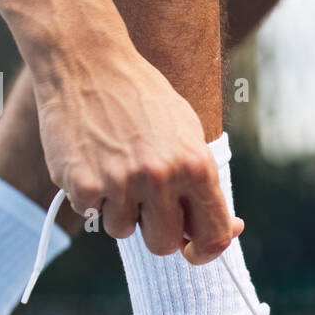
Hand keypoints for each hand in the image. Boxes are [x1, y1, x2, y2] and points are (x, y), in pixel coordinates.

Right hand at [33, 42, 240, 262]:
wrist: (87, 63)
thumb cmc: (142, 99)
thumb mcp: (188, 133)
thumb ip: (205, 184)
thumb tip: (231, 229)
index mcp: (196, 166)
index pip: (214, 235)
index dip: (205, 251)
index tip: (194, 250)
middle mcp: (161, 178)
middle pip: (164, 245)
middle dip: (157, 233)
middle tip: (147, 206)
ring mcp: (120, 184)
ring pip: (123, 232)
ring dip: (120, 210)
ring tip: (115, 169)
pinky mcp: (83, 185)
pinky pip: (90, 214)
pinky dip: (90, 195)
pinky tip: (91, 160)